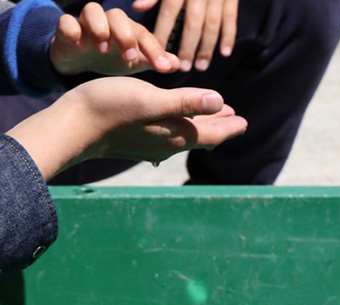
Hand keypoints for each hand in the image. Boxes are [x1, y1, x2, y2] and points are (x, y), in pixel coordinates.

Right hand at [50, 2, 178, 75]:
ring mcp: (85, 23)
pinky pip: (66, 21)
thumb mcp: (134, 62)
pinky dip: (72, 29)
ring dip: (99, 28)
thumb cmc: (111, 58)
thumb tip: (177, 63)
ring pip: (92, 10)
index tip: (163, 68)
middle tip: (129, 57)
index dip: (155, 50)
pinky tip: (79, 43)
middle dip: (126, 36)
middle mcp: (108, 22)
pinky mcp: (65, 29)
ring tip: (103, 49)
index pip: (144, 35)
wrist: (77, 60)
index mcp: (127, 30)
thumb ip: (153, 61)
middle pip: (118, 16)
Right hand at [69, 77, 246, 163]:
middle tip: (234, 118)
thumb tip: (221, 102)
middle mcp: (168, 145)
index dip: (230, 126)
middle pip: (202, 136)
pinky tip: (173, 128)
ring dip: (200, 127)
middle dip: (219, 126)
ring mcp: (151, 146)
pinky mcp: (135, 143)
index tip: (244, 121)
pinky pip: (167, 138)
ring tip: (209, 119)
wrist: (72, 128)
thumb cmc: (111, 109)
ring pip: (185, 137)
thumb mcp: (153, 99)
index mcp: (177, 134)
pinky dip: (179, 129)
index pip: (213, 133)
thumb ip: (187, 102)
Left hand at [133, 0, 238, 71]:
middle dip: (188, 47)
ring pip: (213, 26)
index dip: (164, 32)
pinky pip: (231, 19)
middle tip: (183, 68)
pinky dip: (229, 37)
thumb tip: (137, 8)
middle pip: (194, 24)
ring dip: (207, 48)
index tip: (158, 50)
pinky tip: (225, 53)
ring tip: (200, 66)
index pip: (169, 12)